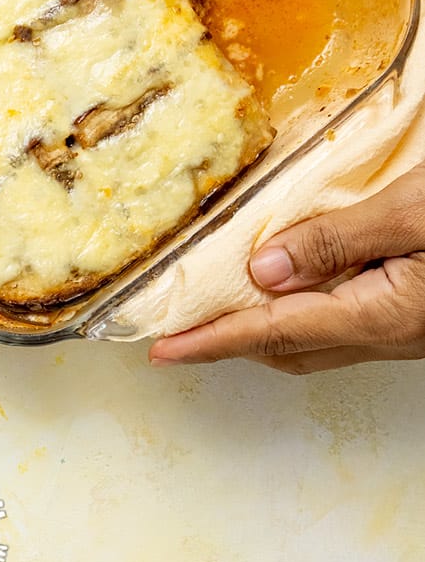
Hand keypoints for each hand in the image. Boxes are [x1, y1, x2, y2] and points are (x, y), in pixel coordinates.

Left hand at [149, 166, 424, 373]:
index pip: (274, 332)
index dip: (212, 341)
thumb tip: (261, 270)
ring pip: (317, 341)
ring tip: (221, 307)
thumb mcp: (407, 211)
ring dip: (267, 328)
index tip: (162, 349)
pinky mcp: (414, 317)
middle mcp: (389, 336)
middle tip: (178, 330)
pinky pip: (342, 324)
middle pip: (291, 349)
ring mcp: (405, 332)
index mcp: (379, 315)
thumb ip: (335, 240)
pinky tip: (291, 283)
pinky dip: (303, 310)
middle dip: (230, 342)